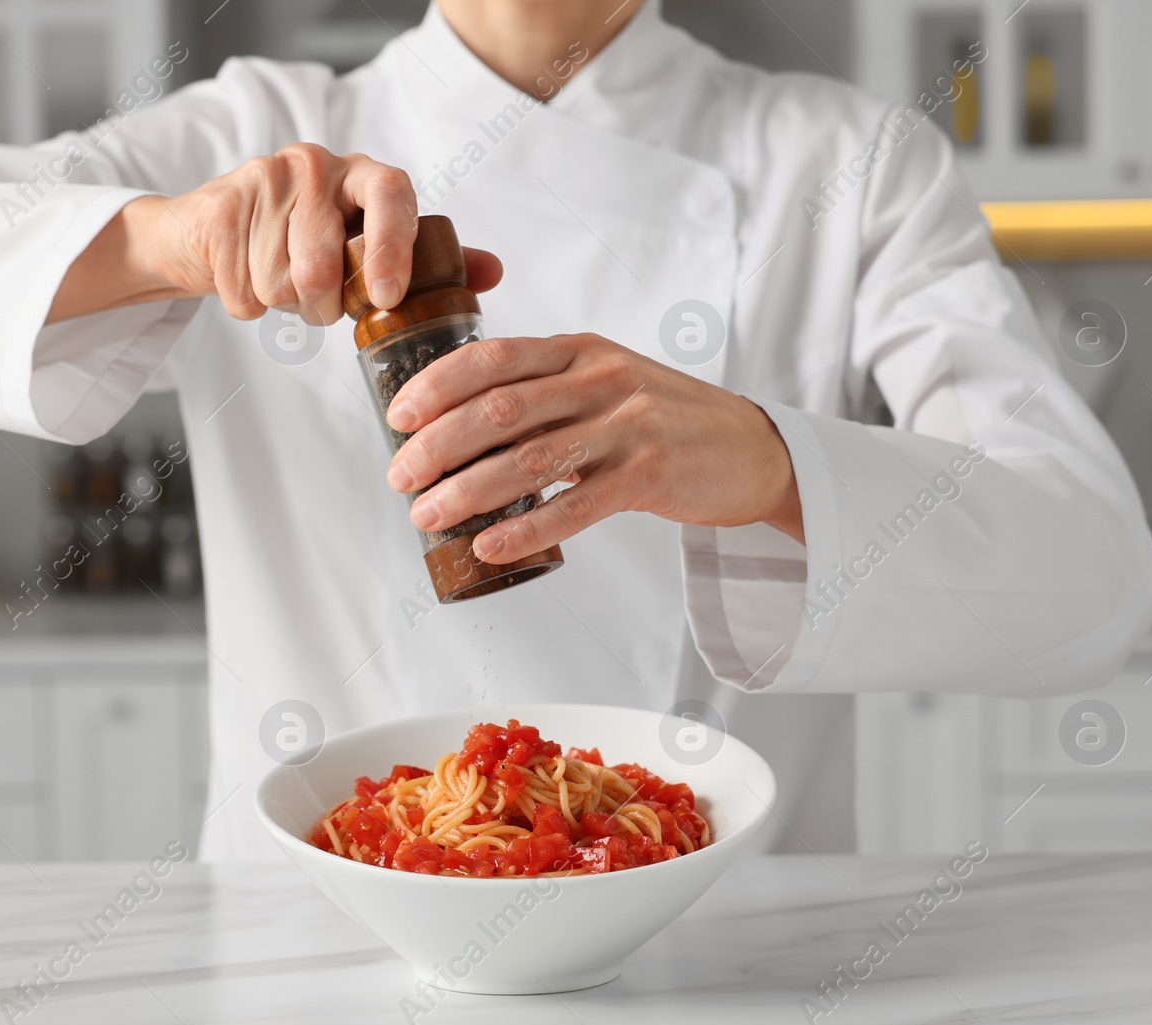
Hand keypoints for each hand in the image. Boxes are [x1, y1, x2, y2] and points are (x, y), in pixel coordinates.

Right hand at [49, 143, 501, 323]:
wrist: (214, 229)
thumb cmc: (305, 240)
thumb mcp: (368, 245)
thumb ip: (427, 259)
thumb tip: (492, 272)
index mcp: (363, 173)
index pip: (392, 196)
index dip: (393, 249)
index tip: (388, 296)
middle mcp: (316, 166)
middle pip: (323, 265)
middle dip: (321, 304)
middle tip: (319, 301)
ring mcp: (264, 181)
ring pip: (280, 284)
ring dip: (282, 303)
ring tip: (281, 281)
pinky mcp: (220, 208)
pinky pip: (241, 289)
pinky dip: (246, 303)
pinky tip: (246, 276)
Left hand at [384, 333, 803, 563]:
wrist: (754, 448)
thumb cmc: (667, 419)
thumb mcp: (607, 382)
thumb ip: (546, 391)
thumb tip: (460, 425)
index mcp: (580, 352)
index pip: (493, 357)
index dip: (436, 386)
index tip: (397, 417)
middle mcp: (601, 380)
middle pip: (499, 407)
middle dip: (437, 445)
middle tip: (399, 478)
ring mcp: (628, 426)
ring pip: (528, 458)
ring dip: (466, 491)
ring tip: (427, 516)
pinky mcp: (649, 475)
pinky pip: (574, 506)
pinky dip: (524, 528)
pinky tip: (488, 545)